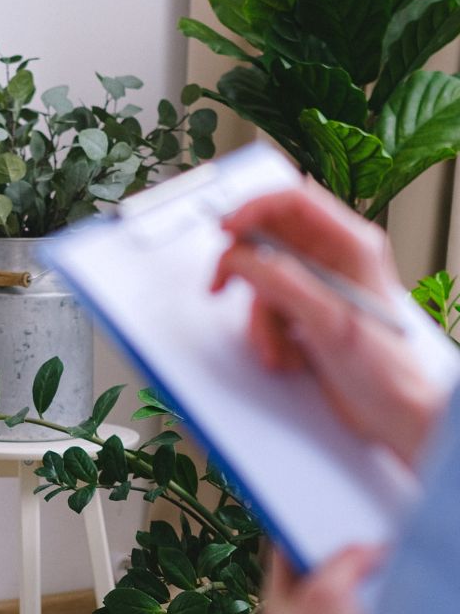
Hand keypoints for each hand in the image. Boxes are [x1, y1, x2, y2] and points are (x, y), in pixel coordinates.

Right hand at [211, 182, 445, 465]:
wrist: (392, 413)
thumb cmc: (384, 369)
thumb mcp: (327, 321)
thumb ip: (282, 282)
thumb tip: (242, 258)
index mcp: (351, 244)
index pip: (292, 201)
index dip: (252, 210)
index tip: (224, 231)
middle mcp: (333, 259)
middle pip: (268, 238)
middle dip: (243, 268)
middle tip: (221, 286)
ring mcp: (316, 286)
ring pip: (260, 280)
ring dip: (259, 318)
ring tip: (276, 348)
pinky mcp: (303, 313)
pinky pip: (264, 310)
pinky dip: (266, 334)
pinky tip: (288, 357)